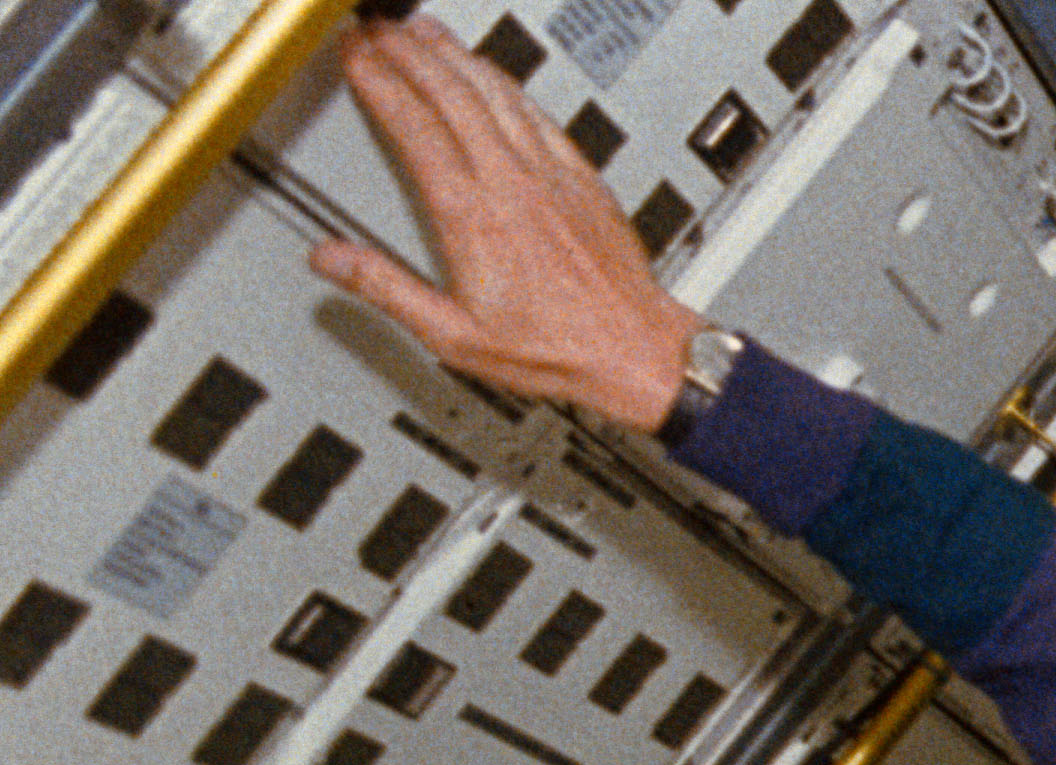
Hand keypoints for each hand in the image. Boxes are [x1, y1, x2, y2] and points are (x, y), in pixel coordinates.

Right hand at [308, 16, 698, 430]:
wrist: (637, 353)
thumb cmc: (559, 351)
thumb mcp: (454, 335)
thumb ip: (387, 289)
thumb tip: (331, 258)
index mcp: (472, 216)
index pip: (413, 125)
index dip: (378, 81)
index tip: (354, 57)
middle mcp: (512, 184)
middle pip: (452, 92)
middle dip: (409, 52)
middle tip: (378, 29)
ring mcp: (552, 176)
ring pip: (497, 93)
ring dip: (455, 55)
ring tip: (423, 31)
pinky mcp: (584, 180)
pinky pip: (539, 114)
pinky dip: (506, 83)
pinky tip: (491, 72)